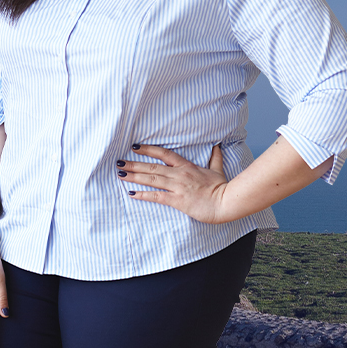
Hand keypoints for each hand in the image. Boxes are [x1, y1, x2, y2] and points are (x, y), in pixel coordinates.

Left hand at [120, 143, 234, 223]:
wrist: (227, 201)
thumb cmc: (222, 187)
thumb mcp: (217, 169)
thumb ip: (215, 158)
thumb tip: (217, 146)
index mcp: (187, 166)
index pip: (164, 154)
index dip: (148, 150)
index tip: (135, 147)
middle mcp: (179, 174)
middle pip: (152, 167)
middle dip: (134, 164)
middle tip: (118, 162)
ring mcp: (178, 186)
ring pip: (152, 179)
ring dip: (134, 176)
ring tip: (120, 174)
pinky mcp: (178, 200)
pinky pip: (157, 196)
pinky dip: (143, 194)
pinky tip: (132, 193)